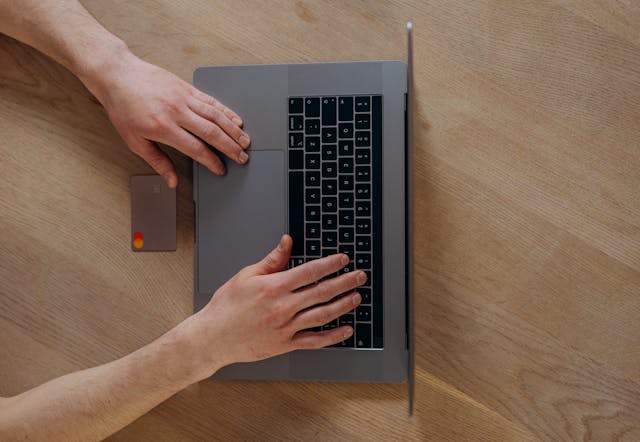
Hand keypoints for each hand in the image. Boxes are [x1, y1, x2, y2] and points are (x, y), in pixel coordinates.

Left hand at [83, 50, 249, 187]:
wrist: (117, 75)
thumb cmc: (122, 108)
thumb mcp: (134, 141)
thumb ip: (157, 162)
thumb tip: (172, 181)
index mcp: (163, 128)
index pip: (196, 148)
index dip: (212, 161)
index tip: (221, 169)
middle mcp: (177, 111)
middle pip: (212, 132)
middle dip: (231, 147)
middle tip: (243, 157)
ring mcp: (183, 97)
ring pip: (216, 116)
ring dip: (233, 130)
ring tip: (245, 141)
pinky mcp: (186, 87)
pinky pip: (211, 101)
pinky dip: (226, 111)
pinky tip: (235, 120)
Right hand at [189, 234, 364, 375]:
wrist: (214, 337)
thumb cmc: (227, 306)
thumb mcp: (247, 276)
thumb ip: (272, 260)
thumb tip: (287, 242)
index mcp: (274, 287)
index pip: (310, 272)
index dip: (330, 264)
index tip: (343, 259)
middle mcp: (283, 307)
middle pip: (322, 292)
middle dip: (344, 282)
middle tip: (359, 276)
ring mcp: (286, 327)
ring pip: (323, 315)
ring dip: (343, 305)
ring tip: (356, 297)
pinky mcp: (285, 344)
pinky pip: (315, 340)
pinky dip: (333, 336)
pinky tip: (346, 329)